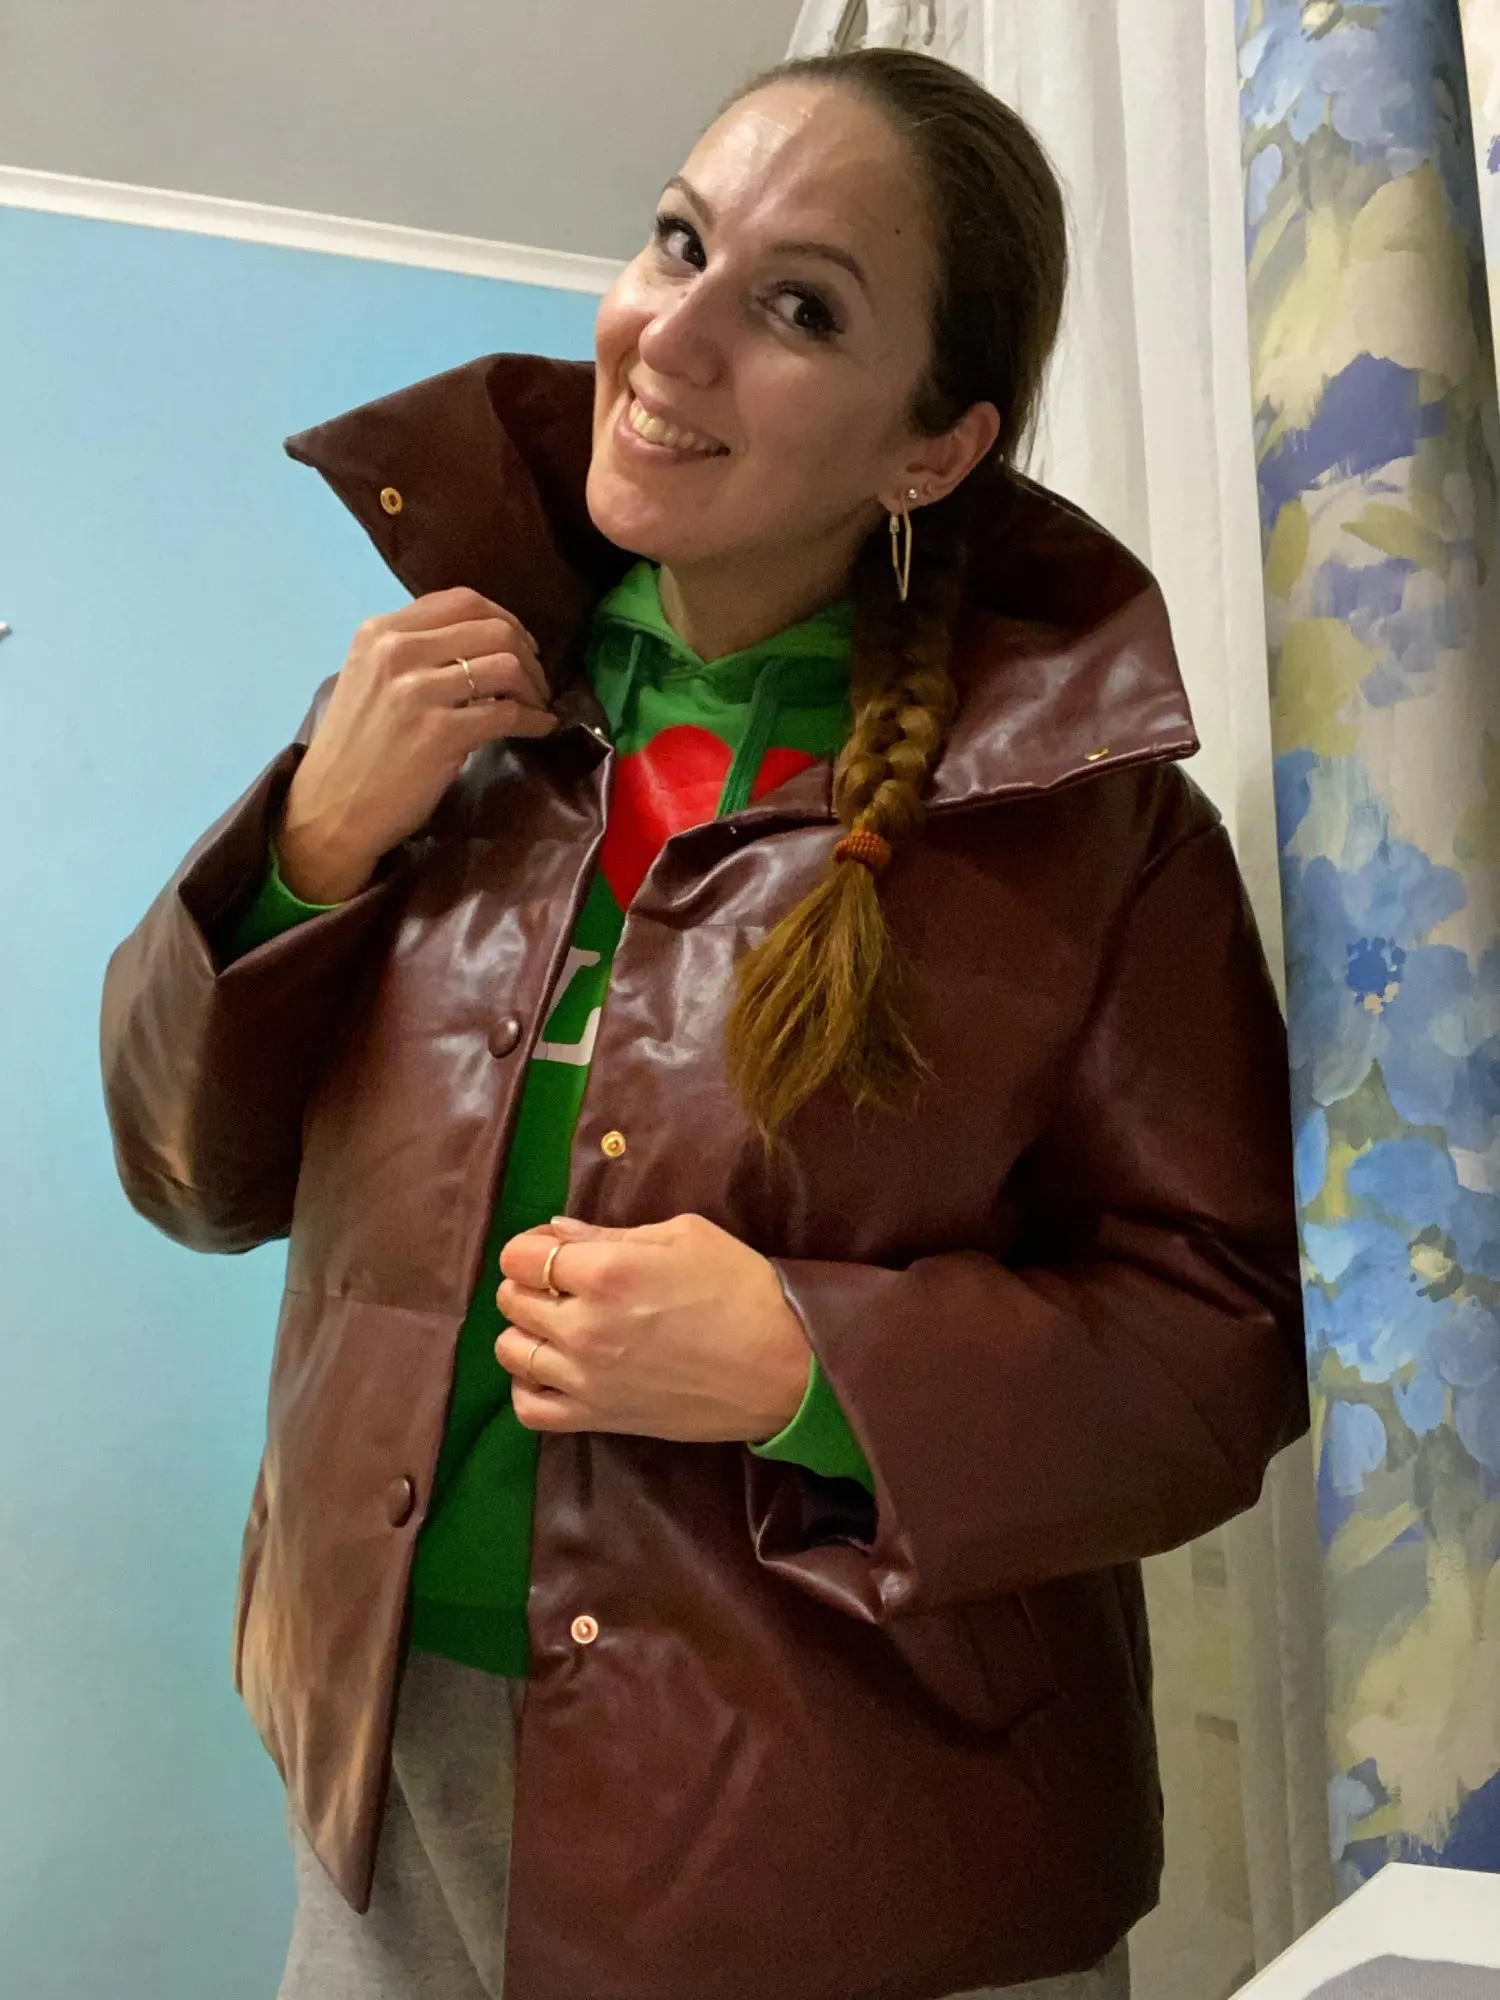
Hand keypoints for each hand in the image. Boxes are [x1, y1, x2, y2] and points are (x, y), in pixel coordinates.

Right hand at [276, 586, 556, 901]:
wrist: (330, 808)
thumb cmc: (355, 749)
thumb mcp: (369, 678)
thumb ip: (413, 651)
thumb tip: (478, 642)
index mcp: (380, 631)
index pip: (462, 600)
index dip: (505, 619)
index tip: (520, 645)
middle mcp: (397, 652)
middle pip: (493, 628)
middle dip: (528, 654)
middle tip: (536, 681)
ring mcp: (419, 691)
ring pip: (507, 665)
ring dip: (534, 687)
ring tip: (537, 706)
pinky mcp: (441, 733)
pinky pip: (508, 713)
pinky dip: (534, 720)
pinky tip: (539, 727)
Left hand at [494, 1213, 812, 1442]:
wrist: (783, 1365)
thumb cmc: (741, 1288)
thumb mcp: (683, 1236)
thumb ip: (611, 1233)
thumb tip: (558, 1233)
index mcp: (605, 1272)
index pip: (521, 1256)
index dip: (531, 1245)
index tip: (556, 1248)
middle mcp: (584, 1326)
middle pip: (512, 1300)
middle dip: (529, 1282)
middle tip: (562, 1282)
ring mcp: (587, 1378)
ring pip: (511, 1351)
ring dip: (526, 1331)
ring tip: (557, 1325)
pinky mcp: (599, 1418)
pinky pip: (530, 1408)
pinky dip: (528, 1386)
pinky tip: (550, 1370)